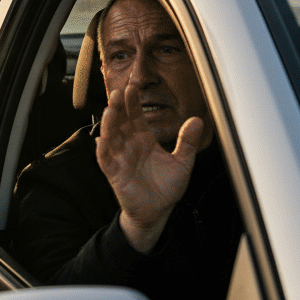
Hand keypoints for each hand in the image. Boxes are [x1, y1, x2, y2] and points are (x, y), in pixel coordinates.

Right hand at [96, 85, 204, 252]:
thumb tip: (197, 120)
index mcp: (144, 139)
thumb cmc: (167, 187)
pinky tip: (102, 139)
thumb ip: (188, 141)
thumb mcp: (183, 162)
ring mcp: (120, 158)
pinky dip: (103, 148)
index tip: (132, 87)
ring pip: (111, 136)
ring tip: (111, 109)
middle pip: (121, 121)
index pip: (136, 116)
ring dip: (110, 123)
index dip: (133, 103)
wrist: (158, 211)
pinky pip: (105, 158)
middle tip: (120, 91)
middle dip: (119, 106)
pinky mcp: (114, 173)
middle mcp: (130, 145)